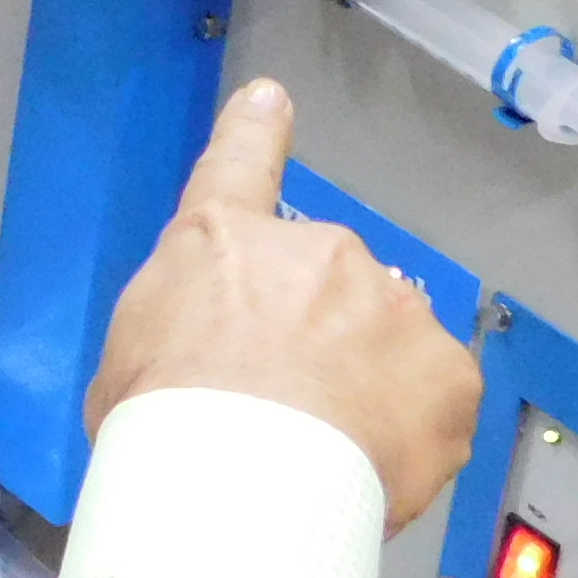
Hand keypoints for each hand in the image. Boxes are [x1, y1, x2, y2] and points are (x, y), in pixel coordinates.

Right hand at [85, 79, 480, 536]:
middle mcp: (316, 252)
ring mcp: (391, 305)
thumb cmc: (164, 422)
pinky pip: (432, 395)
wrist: (242, 477)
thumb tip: (207, 359)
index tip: (270, 99)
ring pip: (384, 338)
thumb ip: (182, 334)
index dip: (254, 130)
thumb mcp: (130, 363)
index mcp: (221, 242)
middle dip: (312, 335)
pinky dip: (411, 426)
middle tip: (281, 410)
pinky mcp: (448, 369)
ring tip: (325, 450)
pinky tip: (372, 462)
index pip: (236, 164)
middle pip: (322, 286)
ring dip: (364, 380)